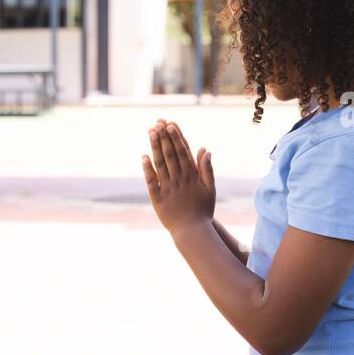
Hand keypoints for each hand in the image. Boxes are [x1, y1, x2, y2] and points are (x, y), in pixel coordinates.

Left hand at [142, 120, 215, 235]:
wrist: (192, 231)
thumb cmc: (202, 210)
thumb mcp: (209, 189)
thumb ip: (207, 169)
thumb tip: (205, 149)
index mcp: (192, 176)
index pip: (183, 152)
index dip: (176, 137)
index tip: (171, 124)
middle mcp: (179, 179)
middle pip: (170, 154)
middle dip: (164, 137)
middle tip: (158, 123)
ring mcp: (168, 188)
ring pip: (160, 164)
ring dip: (155, 147)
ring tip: (150, 132)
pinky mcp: (157, 198)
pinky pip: (151, 181)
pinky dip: (147, 169)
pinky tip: (143, 156)